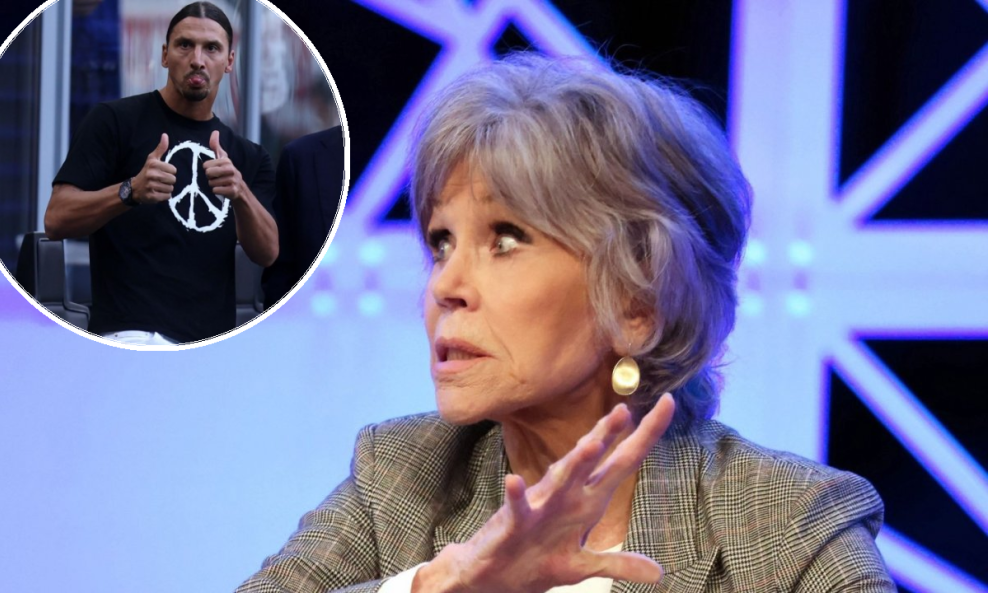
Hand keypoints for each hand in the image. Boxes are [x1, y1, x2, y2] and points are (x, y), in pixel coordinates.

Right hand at [132, 133, 176, 203]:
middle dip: (168, 180)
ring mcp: (151, 186)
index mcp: (153, 164)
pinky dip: (164, 196)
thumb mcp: (152, 159)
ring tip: (158, 186)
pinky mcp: (152, 196)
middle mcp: (151, 174)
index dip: (170, 172)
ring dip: (166, 188)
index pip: (174, 170)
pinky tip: (157, 192)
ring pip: (171, 188)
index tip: (162, 172)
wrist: (134, 188)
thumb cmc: (147, 171)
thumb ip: (160, 148)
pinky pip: (167, 196)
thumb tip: (165, 135)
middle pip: (173, 179)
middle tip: (160, 180)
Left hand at [204, 130, 244, 200]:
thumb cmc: (228, 173)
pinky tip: (222, 190)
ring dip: (214, 185)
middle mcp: (231, 169)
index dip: (208, 169)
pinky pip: (216, 190)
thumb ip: (216, 146)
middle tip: (216, 178)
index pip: (206, 165)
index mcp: (227, 161)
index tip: (214, 170)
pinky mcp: (233, 191)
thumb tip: (215, 131)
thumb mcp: (223, 159)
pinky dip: (217, 192)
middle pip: (208, 173)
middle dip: (210, 177)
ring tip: (220, 184)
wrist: (240, 190)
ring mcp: (233, 180)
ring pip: (212, 183)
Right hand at [419, 394, 676, 592]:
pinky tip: (514, 481)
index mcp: (587, 502)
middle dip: (608, 436)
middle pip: (592, 462)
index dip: (645, 436)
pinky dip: (516, 495)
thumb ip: (619, 563)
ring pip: (560, 479)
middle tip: (625, 410)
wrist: (493, 576)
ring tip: (592, 443)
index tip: (668, 402)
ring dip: (575, 462)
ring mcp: (541, 507)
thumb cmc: (536, 560)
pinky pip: (517, 508)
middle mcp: (566, 496)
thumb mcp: (583, 567)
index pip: (623, 463)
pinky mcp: (515, 524)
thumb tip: (659, 573)